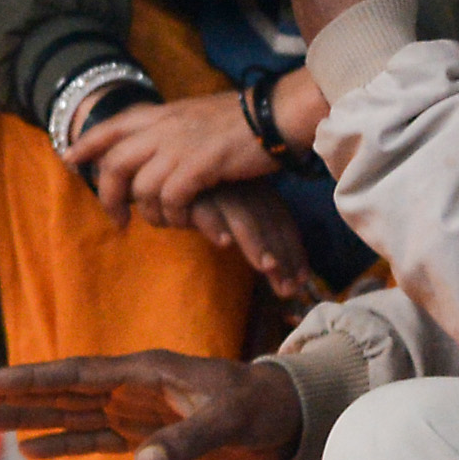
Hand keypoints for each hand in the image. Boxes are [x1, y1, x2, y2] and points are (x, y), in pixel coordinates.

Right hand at [0, 353, 303, 459]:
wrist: (287, 418)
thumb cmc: (261, 409)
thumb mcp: (229, 422)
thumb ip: (185, 443)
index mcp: (143, 372)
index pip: (73, 376)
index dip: (26, 379)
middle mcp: (130, 388)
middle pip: (58, 391)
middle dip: (10, 394)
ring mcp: (135, 411)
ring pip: (68, 414)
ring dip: (25, 419)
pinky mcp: (145, 435)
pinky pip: (93, 438)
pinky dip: (62, 442)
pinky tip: (30, 450)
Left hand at [73, 95, 274, 221]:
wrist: (275, 114)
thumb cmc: (244, 120)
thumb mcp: (197, 117)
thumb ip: (173, 131)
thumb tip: (158, 151)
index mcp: (161, 114)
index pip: (111, 126)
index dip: (86, 144)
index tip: (68, 159)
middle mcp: (163, 127)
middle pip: (114, 164)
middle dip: (108, 196)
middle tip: (116, 220)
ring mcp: (178, 146)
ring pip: (142, 188)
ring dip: (150, 213)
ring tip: (167, 222)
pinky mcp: (198, 167)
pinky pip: (170, 200)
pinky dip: (175, 215)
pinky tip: (187, 219)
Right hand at [182, 182, 316, 306]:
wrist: (157, 172)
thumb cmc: (193, 199)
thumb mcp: (224, 214)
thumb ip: (248, 236)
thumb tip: (278, 274)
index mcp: (253, 190)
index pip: (280, 221)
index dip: (293, 251)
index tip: (301, 281)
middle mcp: (238, 187)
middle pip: (267, 222)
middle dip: (280, 255)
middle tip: (289, 287)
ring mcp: (214, 186)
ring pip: (241, 216)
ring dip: (255, 242)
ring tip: (267, 267)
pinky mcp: (186, 188)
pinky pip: (202, 207)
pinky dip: (214, 224)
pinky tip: (223, 243)